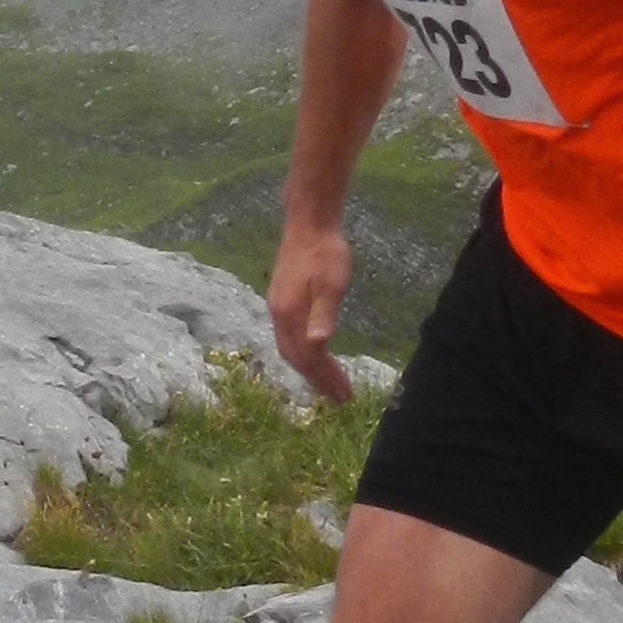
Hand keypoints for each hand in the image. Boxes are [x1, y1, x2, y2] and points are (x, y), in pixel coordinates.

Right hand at [268, 216, 356, 403]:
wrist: (308, 222)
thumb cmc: (325, 252)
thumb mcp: (331, 283)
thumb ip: (324, 314)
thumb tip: (319, 344)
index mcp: (290, 314)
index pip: (309, 356)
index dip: (325, 378)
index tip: (344, 396)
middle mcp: (279, 315)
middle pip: (296, 358)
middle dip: (317, 380)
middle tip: (339, 399)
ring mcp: (278, 307)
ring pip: (290, 348)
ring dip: (310, 369)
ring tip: (328, 384)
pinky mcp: (282, 299)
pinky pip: (289, 337)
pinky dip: (303, 354)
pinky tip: (314, 353)